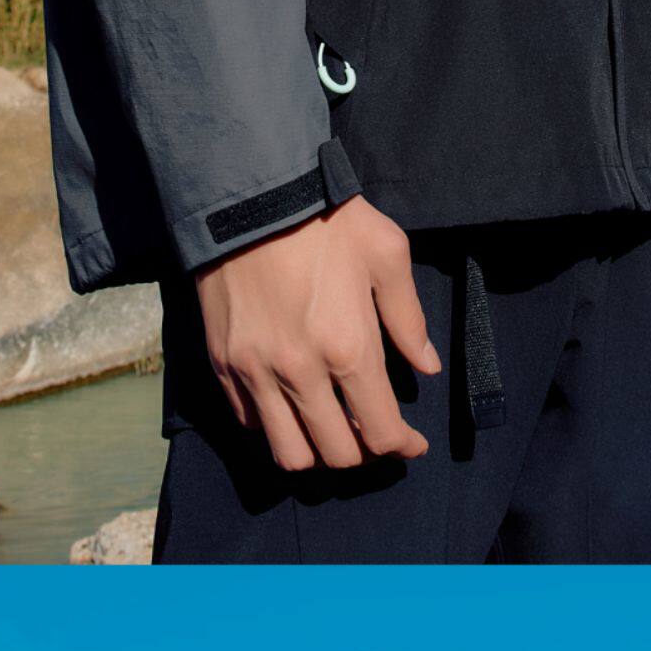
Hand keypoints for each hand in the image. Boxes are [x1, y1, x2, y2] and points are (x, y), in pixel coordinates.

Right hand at [195, 194, 440, 471]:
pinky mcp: (224, 363)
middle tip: (373, 434)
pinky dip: (274, 425)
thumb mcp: (386, 254)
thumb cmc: (326, 218)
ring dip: (316, 452)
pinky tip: (291, 402)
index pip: (381, 431)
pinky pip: (250, 421)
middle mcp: (300, 372)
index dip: (404, 447)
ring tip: (330, 430)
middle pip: (336, 454)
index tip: (413, 444)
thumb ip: (408, 319)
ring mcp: (256, 372)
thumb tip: (427, 366)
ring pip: (288, 453)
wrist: (250, 195)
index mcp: (348, 348)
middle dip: (363, 453)